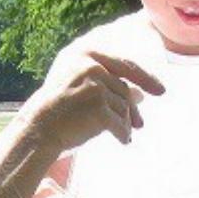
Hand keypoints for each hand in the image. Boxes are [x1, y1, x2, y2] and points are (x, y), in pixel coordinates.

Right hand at [20, 51, 164, 152]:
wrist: (37, 129)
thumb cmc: (55, 110)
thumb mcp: (79, 87)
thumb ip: (107, 85)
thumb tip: (140, 94)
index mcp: (87, 56)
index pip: (125, 66)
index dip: (146, 79)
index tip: (160, 91)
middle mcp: (93, 68)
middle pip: (125, 90)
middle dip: (133, 109)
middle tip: (140, 124)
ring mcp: (96, 87)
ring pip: (124, 107)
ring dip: (126, 123)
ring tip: (124, 134)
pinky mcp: (99, 109)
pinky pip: (120, 124)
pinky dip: (123, 134)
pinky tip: (123, 141)